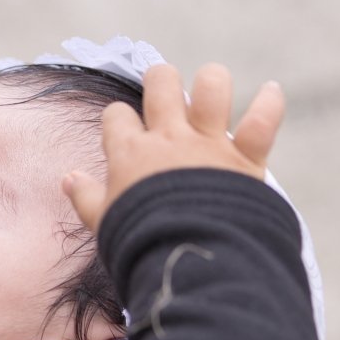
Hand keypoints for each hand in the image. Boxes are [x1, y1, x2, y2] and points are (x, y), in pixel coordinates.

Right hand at [63, 62, 284, 233]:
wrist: (187, 258)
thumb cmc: (139, 242)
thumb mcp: (104, 222)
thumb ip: (85, 196)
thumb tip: (68, 178)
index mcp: (131, 153)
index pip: (117, 115)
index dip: (119, 120)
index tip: (123, 132)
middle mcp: (169, 138)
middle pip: (161, 83)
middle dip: (160, 80)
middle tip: (163, 95)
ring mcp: (208, 144)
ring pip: (212, 87)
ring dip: (212, 83)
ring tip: (210, 90)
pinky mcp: (244, 158)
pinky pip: (262, 120)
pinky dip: (270, 104)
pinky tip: (272, 91)